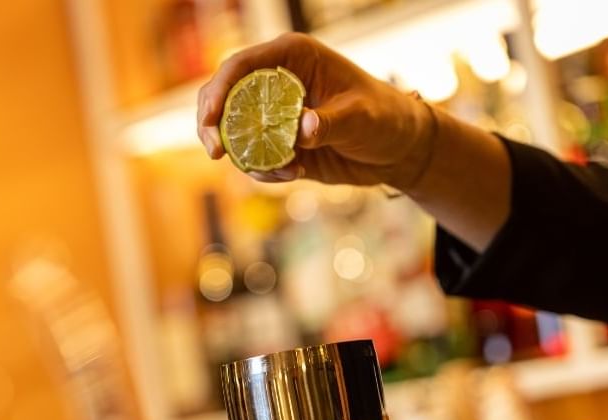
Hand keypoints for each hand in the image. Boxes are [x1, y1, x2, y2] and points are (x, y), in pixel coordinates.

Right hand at [197, 33, 434, 189]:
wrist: (398, 149)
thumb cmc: (385, 118)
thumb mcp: (360, 117)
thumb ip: (329, 122)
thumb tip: (300, 130)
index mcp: (292, 58)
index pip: (240, 66)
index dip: (218, 89)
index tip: (210, 120)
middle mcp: (276, 83)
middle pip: (223, 97)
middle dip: (212, 125)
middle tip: (216, 153)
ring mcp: (275, 116)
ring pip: (234, 132)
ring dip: (245, 156)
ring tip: (284, 170)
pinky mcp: (280, 145)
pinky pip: (255, 158)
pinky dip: (264, 171)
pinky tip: (293, 174)